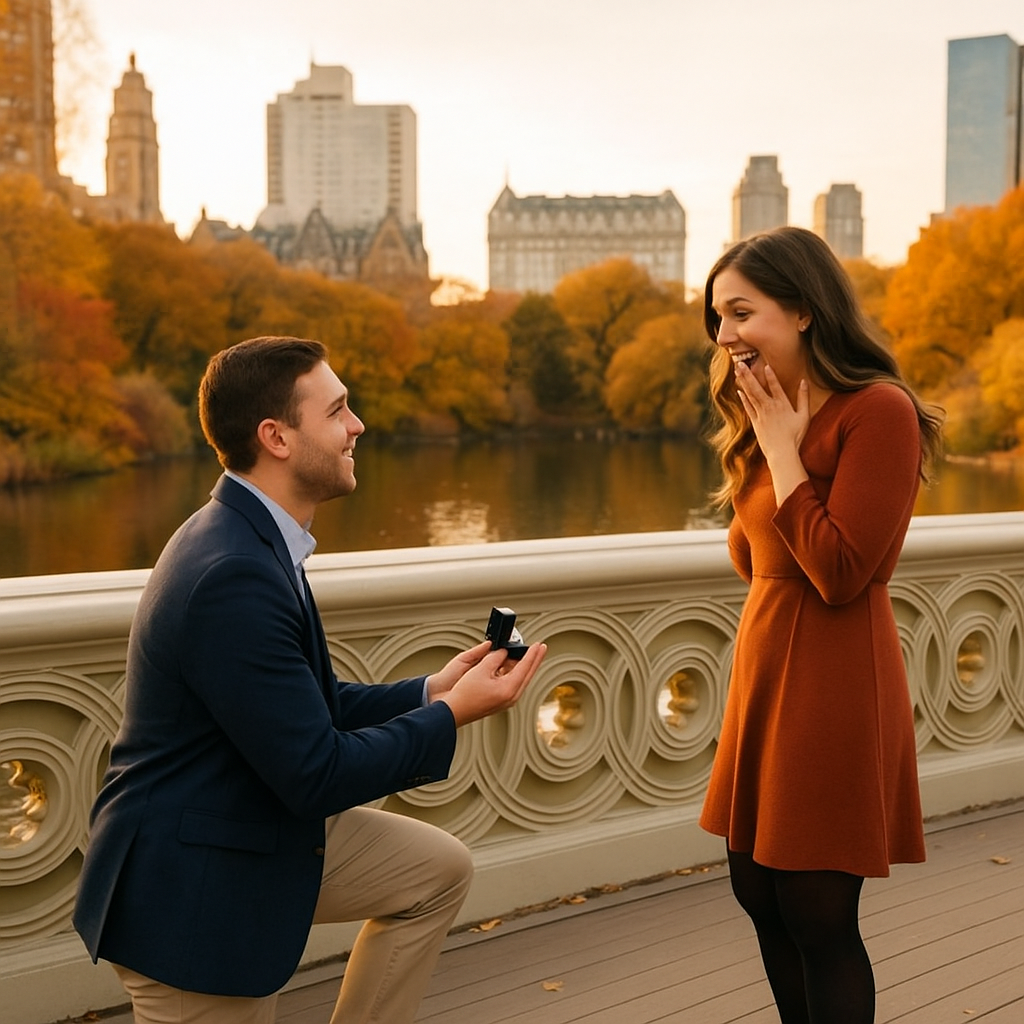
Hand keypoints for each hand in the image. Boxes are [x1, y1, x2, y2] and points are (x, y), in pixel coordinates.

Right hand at [437, 642, 547, 726]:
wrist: (453, 712)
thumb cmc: (464, 694)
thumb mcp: (481, 669)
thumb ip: (495, 657)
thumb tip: (503, 652)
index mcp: (509, 689)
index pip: (526, 667)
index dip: (532, 654)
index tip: (538, 645)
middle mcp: (511, 697)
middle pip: (527, 674)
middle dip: (534, 659)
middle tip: (540, 648)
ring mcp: (506, 700)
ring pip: (520, 679)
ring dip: (522, 665)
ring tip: (525, 652)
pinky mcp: (500, 701)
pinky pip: (512, 683)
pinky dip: (513, 672)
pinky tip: (510, 664)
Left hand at [736, 362, 810, 505]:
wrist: (781, 452)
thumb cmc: (795, 435)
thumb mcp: (804, 416)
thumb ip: (804, 398)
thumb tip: (804, 382)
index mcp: (782, 404)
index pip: (776, 386)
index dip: (770, 375)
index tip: (765, 365)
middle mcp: (769, 407)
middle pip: (757, 388)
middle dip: (748, 374)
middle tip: (740, 363)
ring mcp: (760, 415)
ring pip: (750, 395)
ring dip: (744, 382)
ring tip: (737, 372)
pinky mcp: (755, 423)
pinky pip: (748, 408)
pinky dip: (744, 399)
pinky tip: (739, 391)